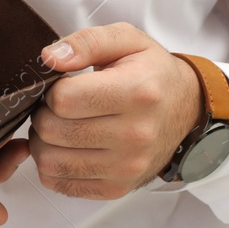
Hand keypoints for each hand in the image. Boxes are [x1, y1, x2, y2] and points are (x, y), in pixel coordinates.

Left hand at [28, 21, 204, 199]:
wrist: (186, 109)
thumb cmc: (152, 73)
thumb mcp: (127, 40)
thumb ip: (87, 42)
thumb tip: (50, 58)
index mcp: (137, 92)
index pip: (64, 99)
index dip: (52, 88)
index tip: (63, 84)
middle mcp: (135, 135)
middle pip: (53, 130)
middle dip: (43, 113)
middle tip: (57, 105)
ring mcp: (127, 166)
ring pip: (51, 161)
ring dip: (43, 141)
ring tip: (60, 124)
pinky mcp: (117, 187)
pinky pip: (61, 183)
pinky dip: (53, 165)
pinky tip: (66, 147)